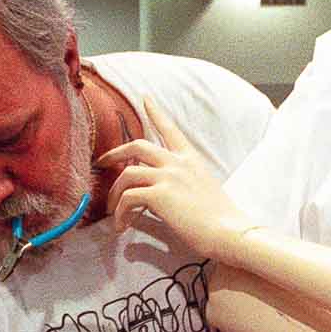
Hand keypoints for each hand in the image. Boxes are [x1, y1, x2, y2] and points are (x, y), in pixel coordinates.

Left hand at [103, 98, 257, 261]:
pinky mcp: (160, 194)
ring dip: (114, 194)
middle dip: (114, 153)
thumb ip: (184, 183)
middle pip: (138, 145)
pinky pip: (127, 198)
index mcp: (191, 160)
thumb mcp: (203, 190)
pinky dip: (120, 213)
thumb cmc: (220, 220)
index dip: (157, 113)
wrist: (229, 232)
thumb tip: (164, 191)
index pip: (171, 130)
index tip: (146, 98)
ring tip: (113, 212)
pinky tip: (122, 226)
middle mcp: (178, 163)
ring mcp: (168, 176)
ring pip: (127, 174)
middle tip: (101, 163)